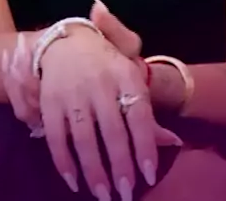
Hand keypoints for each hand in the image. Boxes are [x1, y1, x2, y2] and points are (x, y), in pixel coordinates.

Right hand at [2, 4, 181, 198]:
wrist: (64, 39)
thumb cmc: (105, 62)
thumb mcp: (131, 74)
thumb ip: (149, 109)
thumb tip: (174, 141)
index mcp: (126, 75)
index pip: (140, 115)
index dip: (145, 147)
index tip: (149, 175)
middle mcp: (101, 83)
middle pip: (113, 132)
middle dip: (120, 167)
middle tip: (126, 194)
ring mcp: (74, 92)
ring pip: (84, 139)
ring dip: (94, 171)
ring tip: (103, 195)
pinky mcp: (50, 101)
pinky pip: (56, 136)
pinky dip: (63, 162)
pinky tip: (73, 181)